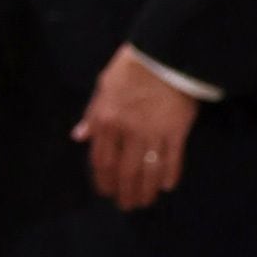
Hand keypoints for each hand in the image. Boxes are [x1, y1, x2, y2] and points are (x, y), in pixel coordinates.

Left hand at [79, 41, 201, 210]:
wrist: (166, 50)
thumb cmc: (133, 65)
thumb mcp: (104, 86)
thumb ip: (92, 114)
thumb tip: (79, 137)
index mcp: (106, 120)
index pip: (101, 160)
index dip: (102, 180)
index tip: (105, 192)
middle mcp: (128, 131)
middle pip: (124, 171)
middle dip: (124, 192)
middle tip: (126, 205)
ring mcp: (154, 132)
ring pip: (148, 170)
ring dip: (145, 190)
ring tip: (144, 202)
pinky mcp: (177, 130)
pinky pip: (173, 158)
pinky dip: (170, 174)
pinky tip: (166, 186)